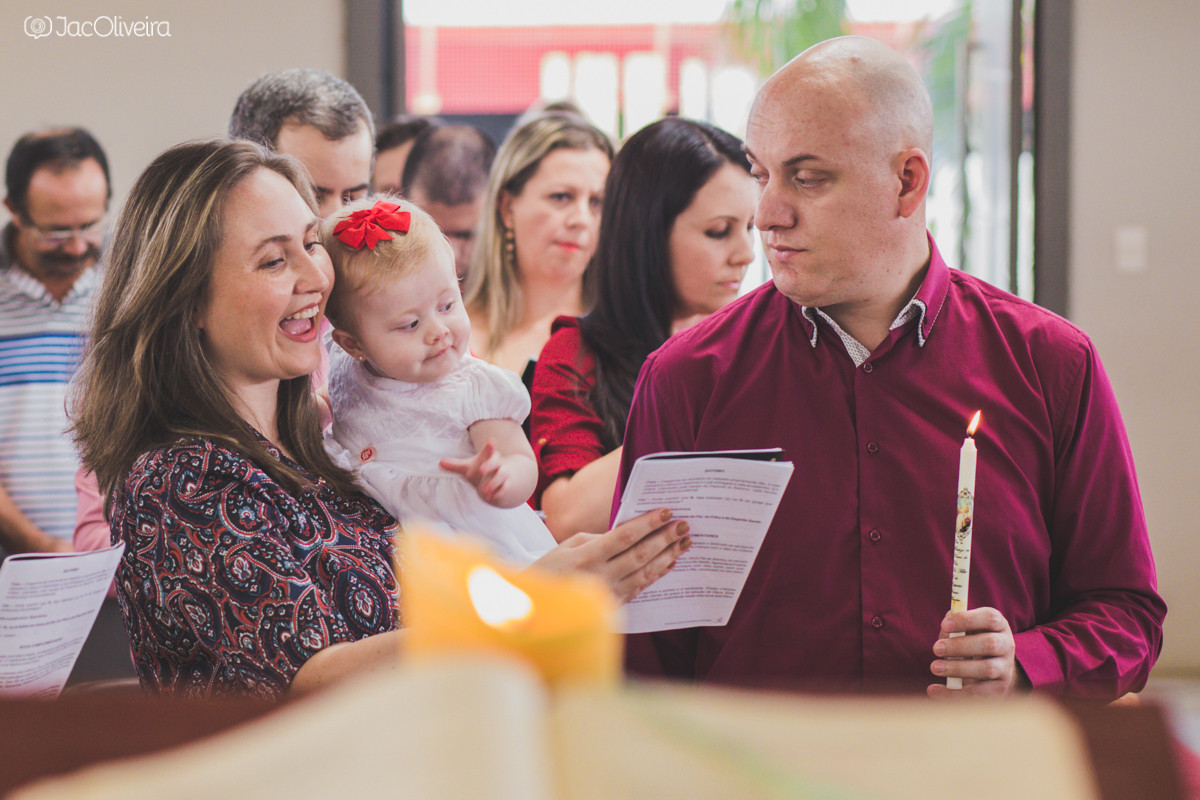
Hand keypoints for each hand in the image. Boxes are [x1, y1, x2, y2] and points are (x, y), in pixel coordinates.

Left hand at [440, 441, 508, 504]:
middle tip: (480, 470)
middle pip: (495, 462)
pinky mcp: (506, 484)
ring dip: (493, 483)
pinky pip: (505, 488)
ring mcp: (503, 473)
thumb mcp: (468, 467)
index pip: (488, 451)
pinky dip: (498, 492)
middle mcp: (497, 464)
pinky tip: (490, 497)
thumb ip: (455, 465)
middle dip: (488, 466)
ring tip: (484, 491)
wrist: (500, 478)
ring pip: (501, 476)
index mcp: (488, 456)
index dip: (489, 447)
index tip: (491, 441)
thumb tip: (440, 463)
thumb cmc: (481, 469)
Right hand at [532, 508, 691, 603]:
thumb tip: (626, 535)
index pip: (625, 536)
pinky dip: (658, 574)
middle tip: (683, 526)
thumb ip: (596, 539)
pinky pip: (642, 588)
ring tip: (683, 542)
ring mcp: (609, 594)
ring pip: (646, 573)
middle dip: (665, 538)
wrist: (538, 608)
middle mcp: (601, 577)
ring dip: (668, 556)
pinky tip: (669, 562)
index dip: (648, 523)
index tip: (666, 512)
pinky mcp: (614, 606)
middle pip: (641, 554)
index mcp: (586, 557)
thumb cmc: (550, 571)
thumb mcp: (566, 546)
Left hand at [927, 607, 1023, 697]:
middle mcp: (1006, 645)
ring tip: (935, 667)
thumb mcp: (964, 630)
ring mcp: (1006, 668)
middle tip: (936, 648)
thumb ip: (953, 628)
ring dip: (958, 668)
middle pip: (989, 643)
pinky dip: (955, 693)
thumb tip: (946, 629)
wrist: (992, 669)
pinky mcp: (999, 689)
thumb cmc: (970, 642)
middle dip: (960, 646)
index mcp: (998, 625)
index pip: (990, 618)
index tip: (944, 624)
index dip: (967, 620)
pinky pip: (979, 693)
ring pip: (987, 669)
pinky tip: (934, 690)